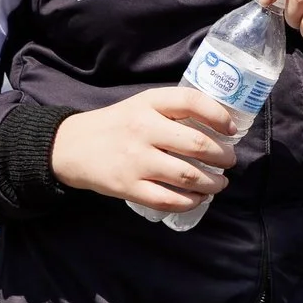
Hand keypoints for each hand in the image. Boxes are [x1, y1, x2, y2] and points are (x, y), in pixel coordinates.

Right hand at [51, 88, 237, 214]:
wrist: (71, 146)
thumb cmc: (117, 124)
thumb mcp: (142, 105)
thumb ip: (173, 110)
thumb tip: (219, 126)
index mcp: (149, 103)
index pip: (191, 101)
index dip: (218, 115)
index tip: (231, 130)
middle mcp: (143, 129)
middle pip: (196, 144)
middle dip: (222, 157)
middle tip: (229, 162)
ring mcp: (135, 160)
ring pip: (187, 176)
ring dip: (212, 183)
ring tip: (219, 183)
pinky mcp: (127, 187)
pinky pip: (168, 199)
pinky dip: (190, 201)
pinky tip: (198, 198)